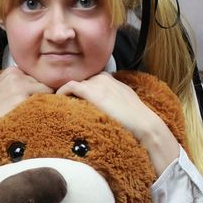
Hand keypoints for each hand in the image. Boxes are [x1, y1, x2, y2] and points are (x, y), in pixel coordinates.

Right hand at [0, 67, 52, 184]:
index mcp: (12, 71)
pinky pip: (45, 104)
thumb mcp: (1, 91)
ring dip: (44, 105)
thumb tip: (42, 91)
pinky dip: (42, 112)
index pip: (39, 78)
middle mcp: (16, 74)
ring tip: (30, 117)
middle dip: (43, 97)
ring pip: (48, 94)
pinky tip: (30, 120)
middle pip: (46, 84)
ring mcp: (19, 85)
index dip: (39, 92)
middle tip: (32, 112)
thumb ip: (19, 87)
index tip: (32, 104)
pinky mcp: (21, 98)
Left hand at [56, 72, 179, 175]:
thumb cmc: (136, 119)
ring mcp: (97, 84)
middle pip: (81, 81)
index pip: (90, 80)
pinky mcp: (91, 92)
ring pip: (74, 83)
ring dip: (66, 93)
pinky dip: (62, 92)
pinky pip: (70, 86)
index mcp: (111, 80)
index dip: (81, 89)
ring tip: (60, 103)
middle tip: (64, 102)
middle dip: (72, 91)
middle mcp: (103, 78)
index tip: (74, 99)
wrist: (143, 124)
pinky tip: (58, 100)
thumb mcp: (125, 103)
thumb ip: (114, 99)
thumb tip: (108, 108)